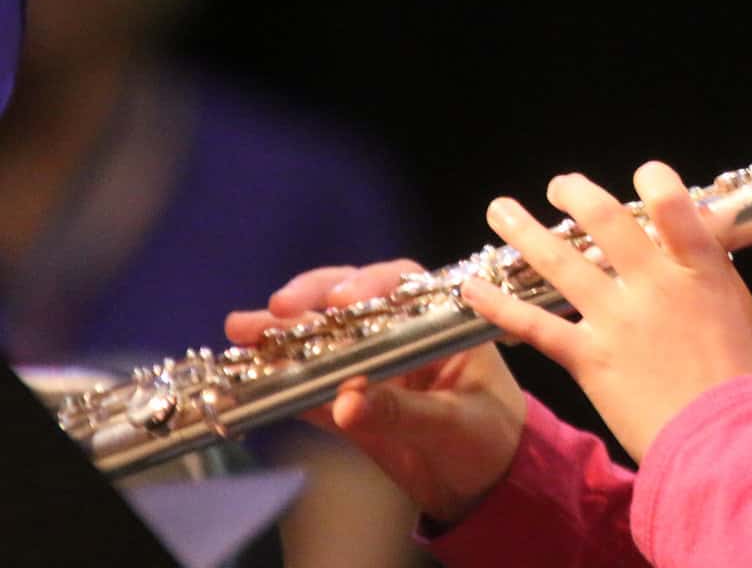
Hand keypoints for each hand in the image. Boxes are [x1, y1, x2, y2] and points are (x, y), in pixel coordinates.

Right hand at [226, 260, 527, 524]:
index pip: (402, 286)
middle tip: (273, 311)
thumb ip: (402, 412)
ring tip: (242, 331)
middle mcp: (402, 334)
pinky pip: (312, 386)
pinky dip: (282, 382)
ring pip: (324, 339)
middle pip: (351, 304)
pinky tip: (251, 377)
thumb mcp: (455, 424)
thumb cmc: (492, 439)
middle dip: (309, 302)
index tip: (338, 300)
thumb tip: (345, 402)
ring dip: (283, 335)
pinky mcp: (350, 401)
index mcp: (441, 323)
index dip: (367, 285)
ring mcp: (372, 366)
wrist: (489, 484)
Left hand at [462, 161, 751, 462]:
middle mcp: (654, 283)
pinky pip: (536, 325)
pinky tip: (475, 288)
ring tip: (501, 211)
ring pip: (561, 262)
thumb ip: (709, 267)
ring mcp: (617, 319)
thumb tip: (699, 230)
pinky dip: (501, 305)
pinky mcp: (589, 358)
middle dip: (576, 194)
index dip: (653, 178)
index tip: (643, 176)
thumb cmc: (740, 376)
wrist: (723, 438)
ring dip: (525, 232)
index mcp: (699, 267)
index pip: (670, 201)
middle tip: (559, 186)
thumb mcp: (736, 305)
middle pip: (605, 220)